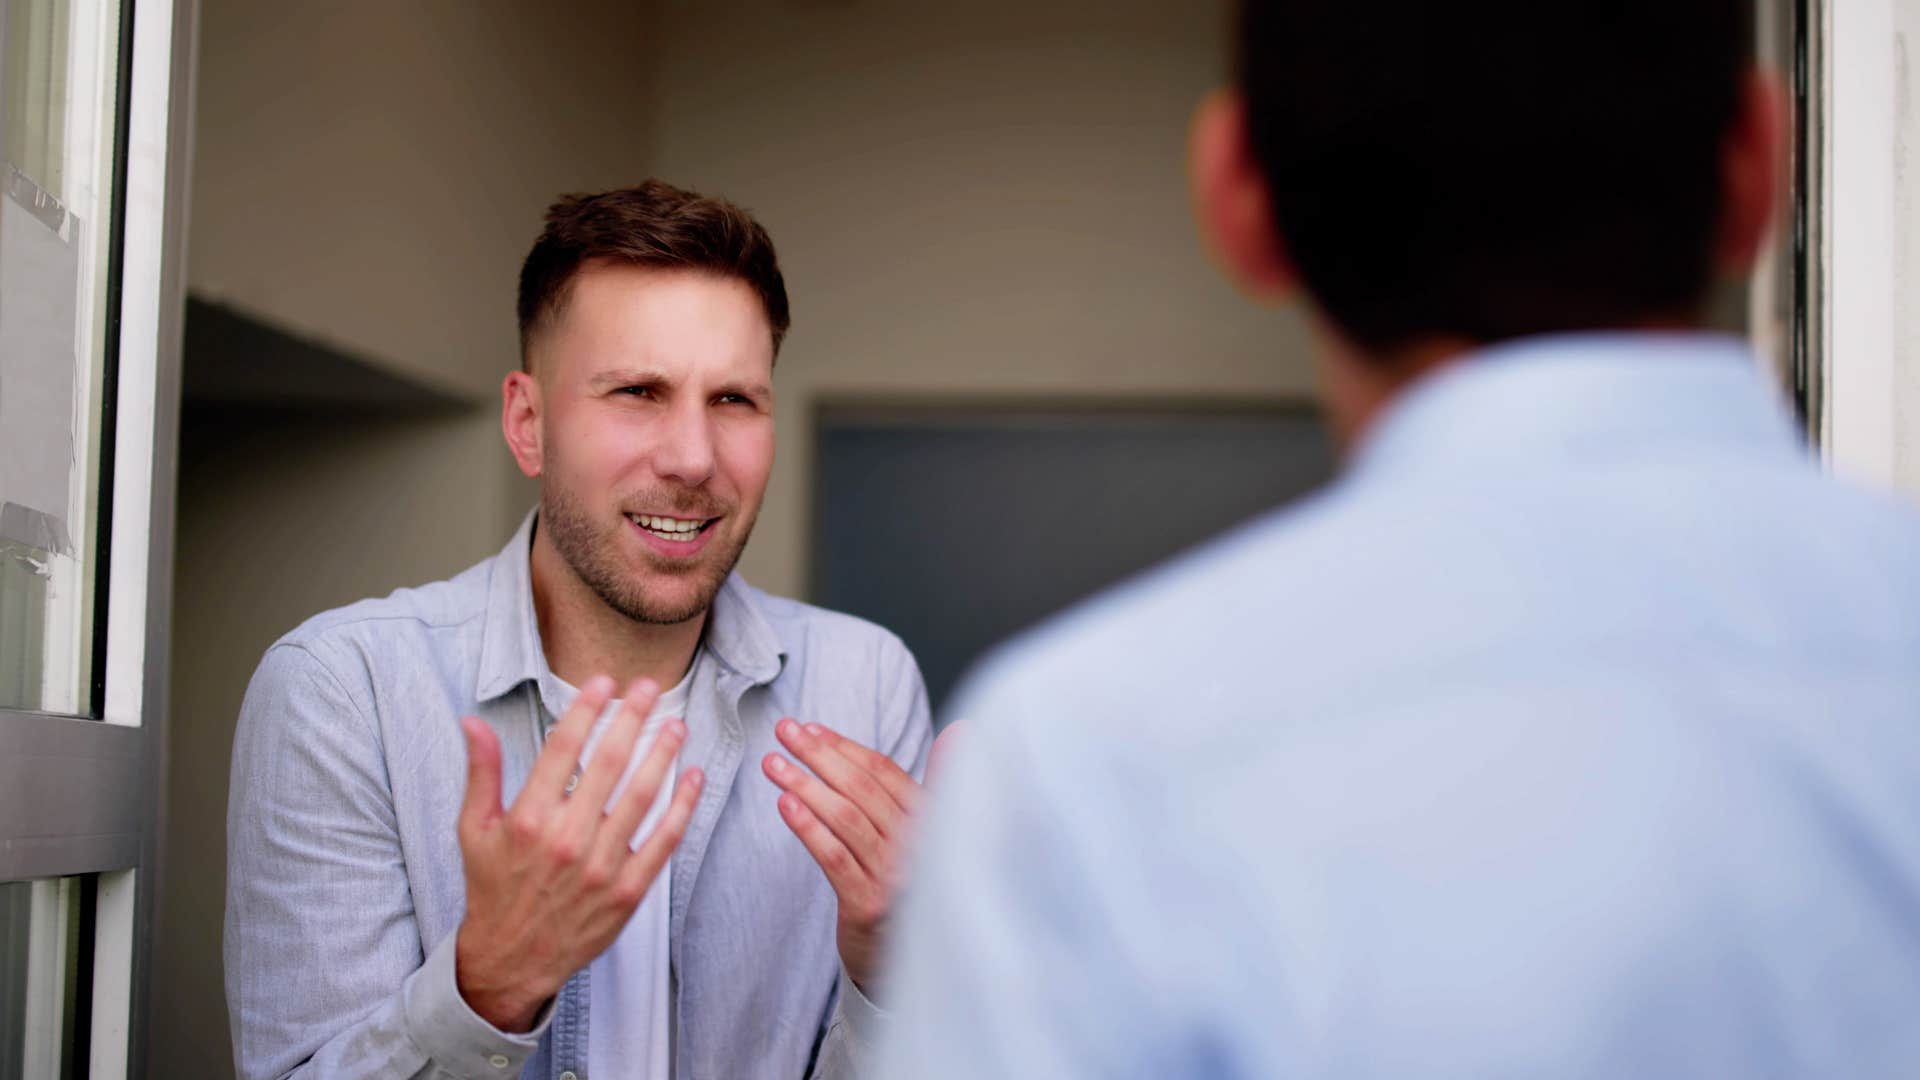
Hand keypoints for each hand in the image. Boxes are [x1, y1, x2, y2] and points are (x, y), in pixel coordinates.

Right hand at [455, 675, 703, 1031]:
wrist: (512, 958)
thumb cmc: (493, 887)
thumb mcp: (475, 830)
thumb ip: (482, 773)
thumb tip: (472, 722)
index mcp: (528, 819)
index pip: (563, 748)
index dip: (587, 709)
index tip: (605, 682)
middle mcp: (567, 838)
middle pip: (609, 764)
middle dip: (632, 718)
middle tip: (650, 687)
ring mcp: (601, 866)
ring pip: (642, 796)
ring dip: (663, 754)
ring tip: (676, 724)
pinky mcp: (628, 890)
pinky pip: (663, 840)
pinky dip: (683, 806)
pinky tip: (693, 776)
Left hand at [764, 720, 957, 992]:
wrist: (903, 957)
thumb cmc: (908, 885)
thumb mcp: (928, 834)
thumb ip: (937, 784)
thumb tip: (962, 730)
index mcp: (933, 822)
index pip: (885, 773)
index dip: (845, 747)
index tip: (811, 729)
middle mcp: (920, 847)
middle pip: (861, 790)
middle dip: (819, 756)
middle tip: (784, 731)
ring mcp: (895, 877)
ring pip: (844, 818)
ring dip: (804, 785)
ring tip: (772, 764)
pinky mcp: (868, 905)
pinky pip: (834, 857)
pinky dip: (808, 827)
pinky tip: (785, 804)